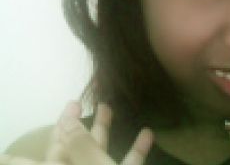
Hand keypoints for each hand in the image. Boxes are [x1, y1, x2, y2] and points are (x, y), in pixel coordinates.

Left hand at [0, 101, 153, 164]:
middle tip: (78, 102)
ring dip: (104, 132)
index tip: (67, 105)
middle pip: (71, 152)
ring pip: (97, 158)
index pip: (52, 152)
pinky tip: (147, 133)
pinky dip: (134, 153)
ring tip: (109, 106)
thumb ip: (80, 145)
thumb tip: (67, 121)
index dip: (56, 129)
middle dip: (76, 126)